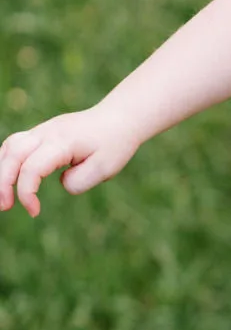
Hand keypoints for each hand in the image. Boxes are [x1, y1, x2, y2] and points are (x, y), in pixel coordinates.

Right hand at [0, 106, 140, 217]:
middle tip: (4, 207)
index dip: (26, 193)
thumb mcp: (105, 168)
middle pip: (12, 154)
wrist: (120, 118)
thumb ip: (79, 181)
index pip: (31, 168)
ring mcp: (42, 130)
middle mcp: (47, 132)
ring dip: (0, 171)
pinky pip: (15, 144)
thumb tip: (61, 182)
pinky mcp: (42, 133)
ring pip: (9, 146)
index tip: (35, 212)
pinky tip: (8, 180)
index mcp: (62, 142)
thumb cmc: (114, 144)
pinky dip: (6, 162)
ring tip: (3, 197)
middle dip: (2, 182)